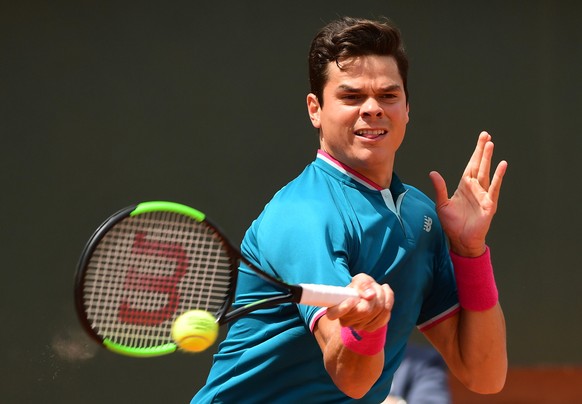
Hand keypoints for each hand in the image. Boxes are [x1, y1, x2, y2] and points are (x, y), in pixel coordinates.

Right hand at [326, 273, 392, 331]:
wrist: (367, 295)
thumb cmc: (359, 287)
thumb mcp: (359, 279)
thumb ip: (363, 284)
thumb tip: (370, 296)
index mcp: (335, 309)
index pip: (334, 314)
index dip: (344, 308)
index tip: (353, 299)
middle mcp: (345, 321)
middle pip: (365, 310)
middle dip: (375, 293)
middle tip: (374, 285)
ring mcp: (358, 326)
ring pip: (378, 312)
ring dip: (382, 296)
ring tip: (378, 289)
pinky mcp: (372, 328)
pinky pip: (385, 316)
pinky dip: (389, 301)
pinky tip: (385, 294)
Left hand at [429, 131, 507, 256]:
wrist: (461, 240)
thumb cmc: (452, 224)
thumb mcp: (442, 204)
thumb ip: (440, 188)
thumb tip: (433, 173)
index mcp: (464, 186)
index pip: (470, 166)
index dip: (474, 153)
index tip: (480, 140)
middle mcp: (475, 188)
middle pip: (479, 165)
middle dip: (482, 150)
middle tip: (486, 135)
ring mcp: (483, 194)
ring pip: (486, 172)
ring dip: (488, 159)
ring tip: (490, 144)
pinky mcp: (489, 203)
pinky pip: (494, 187)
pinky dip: (498, 176)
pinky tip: (502, 165)